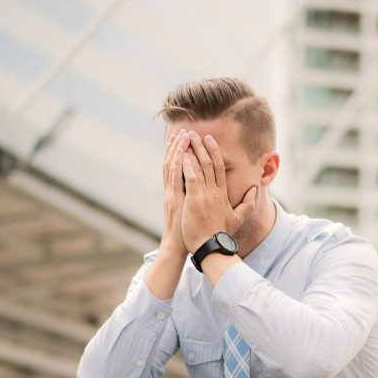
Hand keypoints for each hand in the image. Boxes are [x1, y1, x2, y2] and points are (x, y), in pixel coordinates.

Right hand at [158, 129, 187, 260]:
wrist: (178, 246)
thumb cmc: (188, 233)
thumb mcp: (192, 214)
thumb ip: (196, 201)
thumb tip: (206, 194)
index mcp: (178, 193)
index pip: (178, 169)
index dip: (180, 154)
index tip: (185, 140)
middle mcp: (173, 190)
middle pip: (174, 163)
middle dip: (178, 146)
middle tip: (183, 131)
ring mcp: (172, 193)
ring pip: (173, 166)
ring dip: (177, 149)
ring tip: (182, 134)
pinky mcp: (174, 199)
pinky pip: (175, 177)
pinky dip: (177, 163)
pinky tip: (181, 151)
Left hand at [180, 131, 258, 252]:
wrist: (212, 247)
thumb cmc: (221, 235)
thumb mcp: (237, 218)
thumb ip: (247, 203)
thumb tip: (255, 191)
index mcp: (222, 194)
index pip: (219, 168)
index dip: (214, 152)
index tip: (209, 140)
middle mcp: (214, 191)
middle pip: (209, 163)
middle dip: (201, 146)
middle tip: (194, 133)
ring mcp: (204, 194)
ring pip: (199, 167)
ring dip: (192, 150)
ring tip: (185, 138)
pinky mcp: (194, 199)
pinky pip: (190, 177)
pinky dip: (186, 164)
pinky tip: (181, 153)